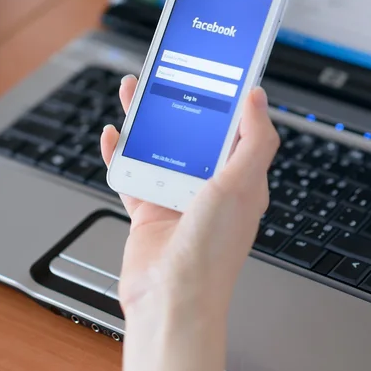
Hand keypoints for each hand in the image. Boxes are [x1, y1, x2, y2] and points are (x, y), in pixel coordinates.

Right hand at [101, 75, 279, 370]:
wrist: (170, 299)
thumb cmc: (209, 254)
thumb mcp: (241, 186)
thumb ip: (254, 140)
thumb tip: (257, 99)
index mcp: (239, 181)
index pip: (234, 129)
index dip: (223, 100)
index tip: (212, 72)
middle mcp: (209, 188)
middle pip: (189, 133)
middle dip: (175, 102)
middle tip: (163, 74)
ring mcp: (176, 199)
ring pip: (157, 148)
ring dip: (145, 121)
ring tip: (134, 93)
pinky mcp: (148, 210)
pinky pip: (132, 174)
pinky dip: (120, 154)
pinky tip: (113, 137)